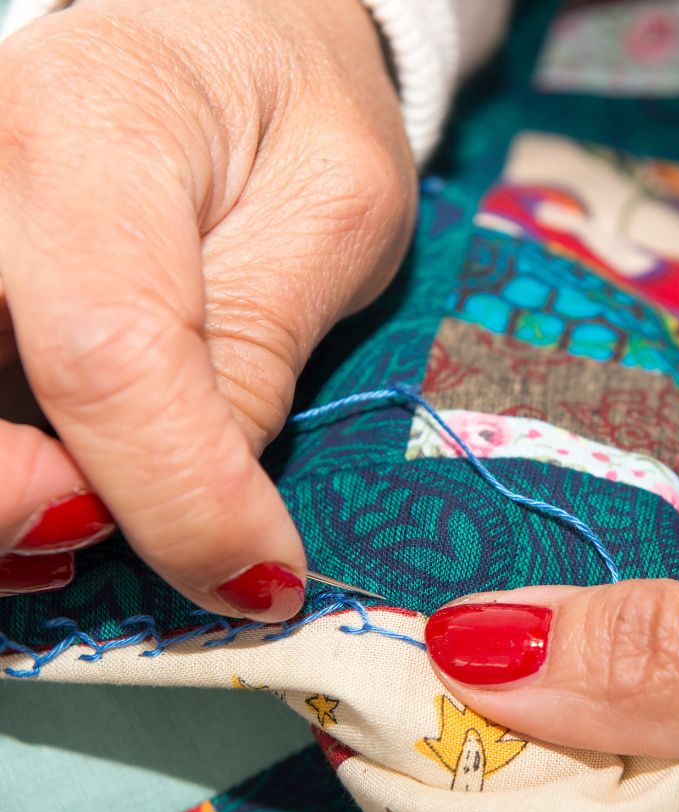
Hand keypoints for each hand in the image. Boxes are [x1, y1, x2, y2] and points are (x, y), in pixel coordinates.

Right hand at [0, 0, 414, 618]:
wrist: (222, 33)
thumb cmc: (295, 113)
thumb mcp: (335, 212)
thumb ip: (261, 349)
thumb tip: (215, 512)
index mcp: (94, 135)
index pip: (107, 355)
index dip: (182, 500)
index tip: (265, 579)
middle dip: (27, 507)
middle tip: (128, 531)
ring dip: (3, 508)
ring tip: (94, 523)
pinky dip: (3, 482)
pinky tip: (57, 498)